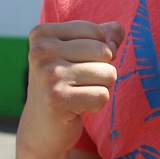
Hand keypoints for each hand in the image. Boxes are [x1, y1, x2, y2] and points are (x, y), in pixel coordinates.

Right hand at [20, 20, 124, 157]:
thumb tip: (118, 30)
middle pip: (105, 52)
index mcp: (43, 33)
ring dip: (101, 88)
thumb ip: (103, 35)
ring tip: (78, 94)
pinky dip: (96, 105)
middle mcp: (42, 51)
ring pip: (108, 73)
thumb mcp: (77, 53)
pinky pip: (102, 96)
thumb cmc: (64, 83)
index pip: (98, 32)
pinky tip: (76, 108)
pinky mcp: (58, 100)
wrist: (41, 127)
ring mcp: (48, 75)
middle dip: (102, 71)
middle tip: (79, 83)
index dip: (100, 51)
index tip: (76, 65)